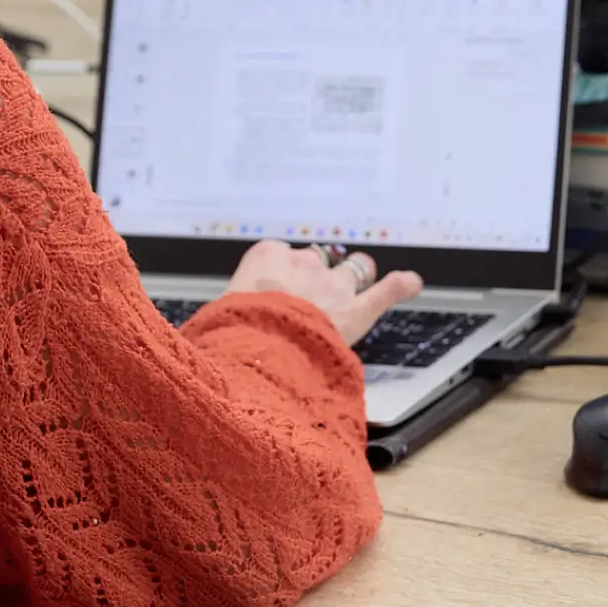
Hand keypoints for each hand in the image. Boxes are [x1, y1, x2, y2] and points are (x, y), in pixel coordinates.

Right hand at [222, 240, 423, 345]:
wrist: (259, 354)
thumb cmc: (230, 337)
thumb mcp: (211, 320)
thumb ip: (220, 318)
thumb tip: (195, 340)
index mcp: (263, 259)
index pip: (275, 253)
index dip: (280, 270)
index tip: (277, 282)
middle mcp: (301, 265)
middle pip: (315, 260)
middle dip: (316, 274)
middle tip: (313, 293)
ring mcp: (333, 285)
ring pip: (354, 268)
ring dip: (357, 275)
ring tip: (361, 278)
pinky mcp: (358, 309)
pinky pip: (388, 289)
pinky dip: (402, 285)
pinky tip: (412, 281)